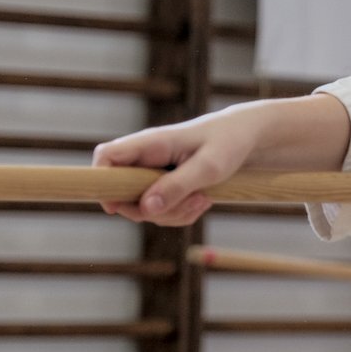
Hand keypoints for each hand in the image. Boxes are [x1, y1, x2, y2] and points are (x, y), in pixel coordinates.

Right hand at [92, 108, 259, 225]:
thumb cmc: (229, 143)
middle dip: (152, 210)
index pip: (107, 156)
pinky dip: (182, 213)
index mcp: (151, 143)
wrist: (249, 138)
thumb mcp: (208, 167)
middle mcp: (148, 158)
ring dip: (174, 213)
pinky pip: (163, 211)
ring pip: (145, 208)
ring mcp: (156, 173)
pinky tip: (204, 201)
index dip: (102, 181)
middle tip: (190, 203)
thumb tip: (146, 208)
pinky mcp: (168, 185)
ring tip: (203, 199)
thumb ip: (177, 186)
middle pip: (123, 194)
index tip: (116, 206)